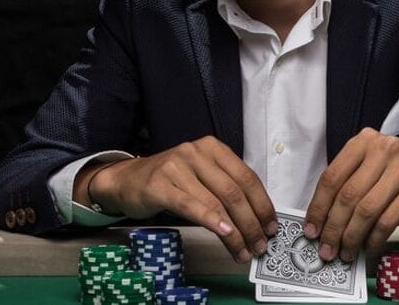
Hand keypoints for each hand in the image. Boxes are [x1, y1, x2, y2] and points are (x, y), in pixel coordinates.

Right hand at [76, 136, 277, 262]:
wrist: (127, 180)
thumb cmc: (170, 180)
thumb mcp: (201, 177)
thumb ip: (226, 190)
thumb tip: (256, 220)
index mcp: (213, 148)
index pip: (247, 177)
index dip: (263, 204)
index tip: (271, 227)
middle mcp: (196, 152)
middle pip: (234, 192)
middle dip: (252, 223)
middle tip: (260, 245)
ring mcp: (177, 166)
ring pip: (216, 202)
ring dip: (235, 231)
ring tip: (243, 250)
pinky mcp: (160, 185)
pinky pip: (191, 206)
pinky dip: (211, 221)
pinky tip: (224, 234)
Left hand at [303, 127, 398, 261]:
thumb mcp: (372, 166)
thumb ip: (349, 183)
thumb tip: (322, 219)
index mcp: (364, 141)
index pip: (332, 176)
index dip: (318, 207)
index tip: (311, 229)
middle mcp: (383, 150)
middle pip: (347, 195)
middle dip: (333, 227)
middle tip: (326, 248)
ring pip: (366, 210)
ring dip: (352, 237)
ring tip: (346, 252)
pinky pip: (387, 221)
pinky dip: (374, 239)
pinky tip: (368, 248)